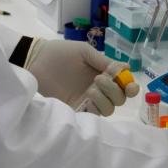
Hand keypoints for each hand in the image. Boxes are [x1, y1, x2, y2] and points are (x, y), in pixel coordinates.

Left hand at [22, 39, 139, 115]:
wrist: (36, 60)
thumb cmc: (60, 53)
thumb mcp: (85, 52)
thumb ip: (104, 61)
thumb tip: (126, 68)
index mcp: (103, 75)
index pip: (124, 86)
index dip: (131, 88)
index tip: (129, 85)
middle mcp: (98, 89)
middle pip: (119, 100)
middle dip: (114, 90)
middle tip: (98, 79)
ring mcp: (87, 100)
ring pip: (108, 110)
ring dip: (105, 100)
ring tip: (91, 89)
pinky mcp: (75, 109)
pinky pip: (92, 116)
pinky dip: (95, 109)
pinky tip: (87, 98)